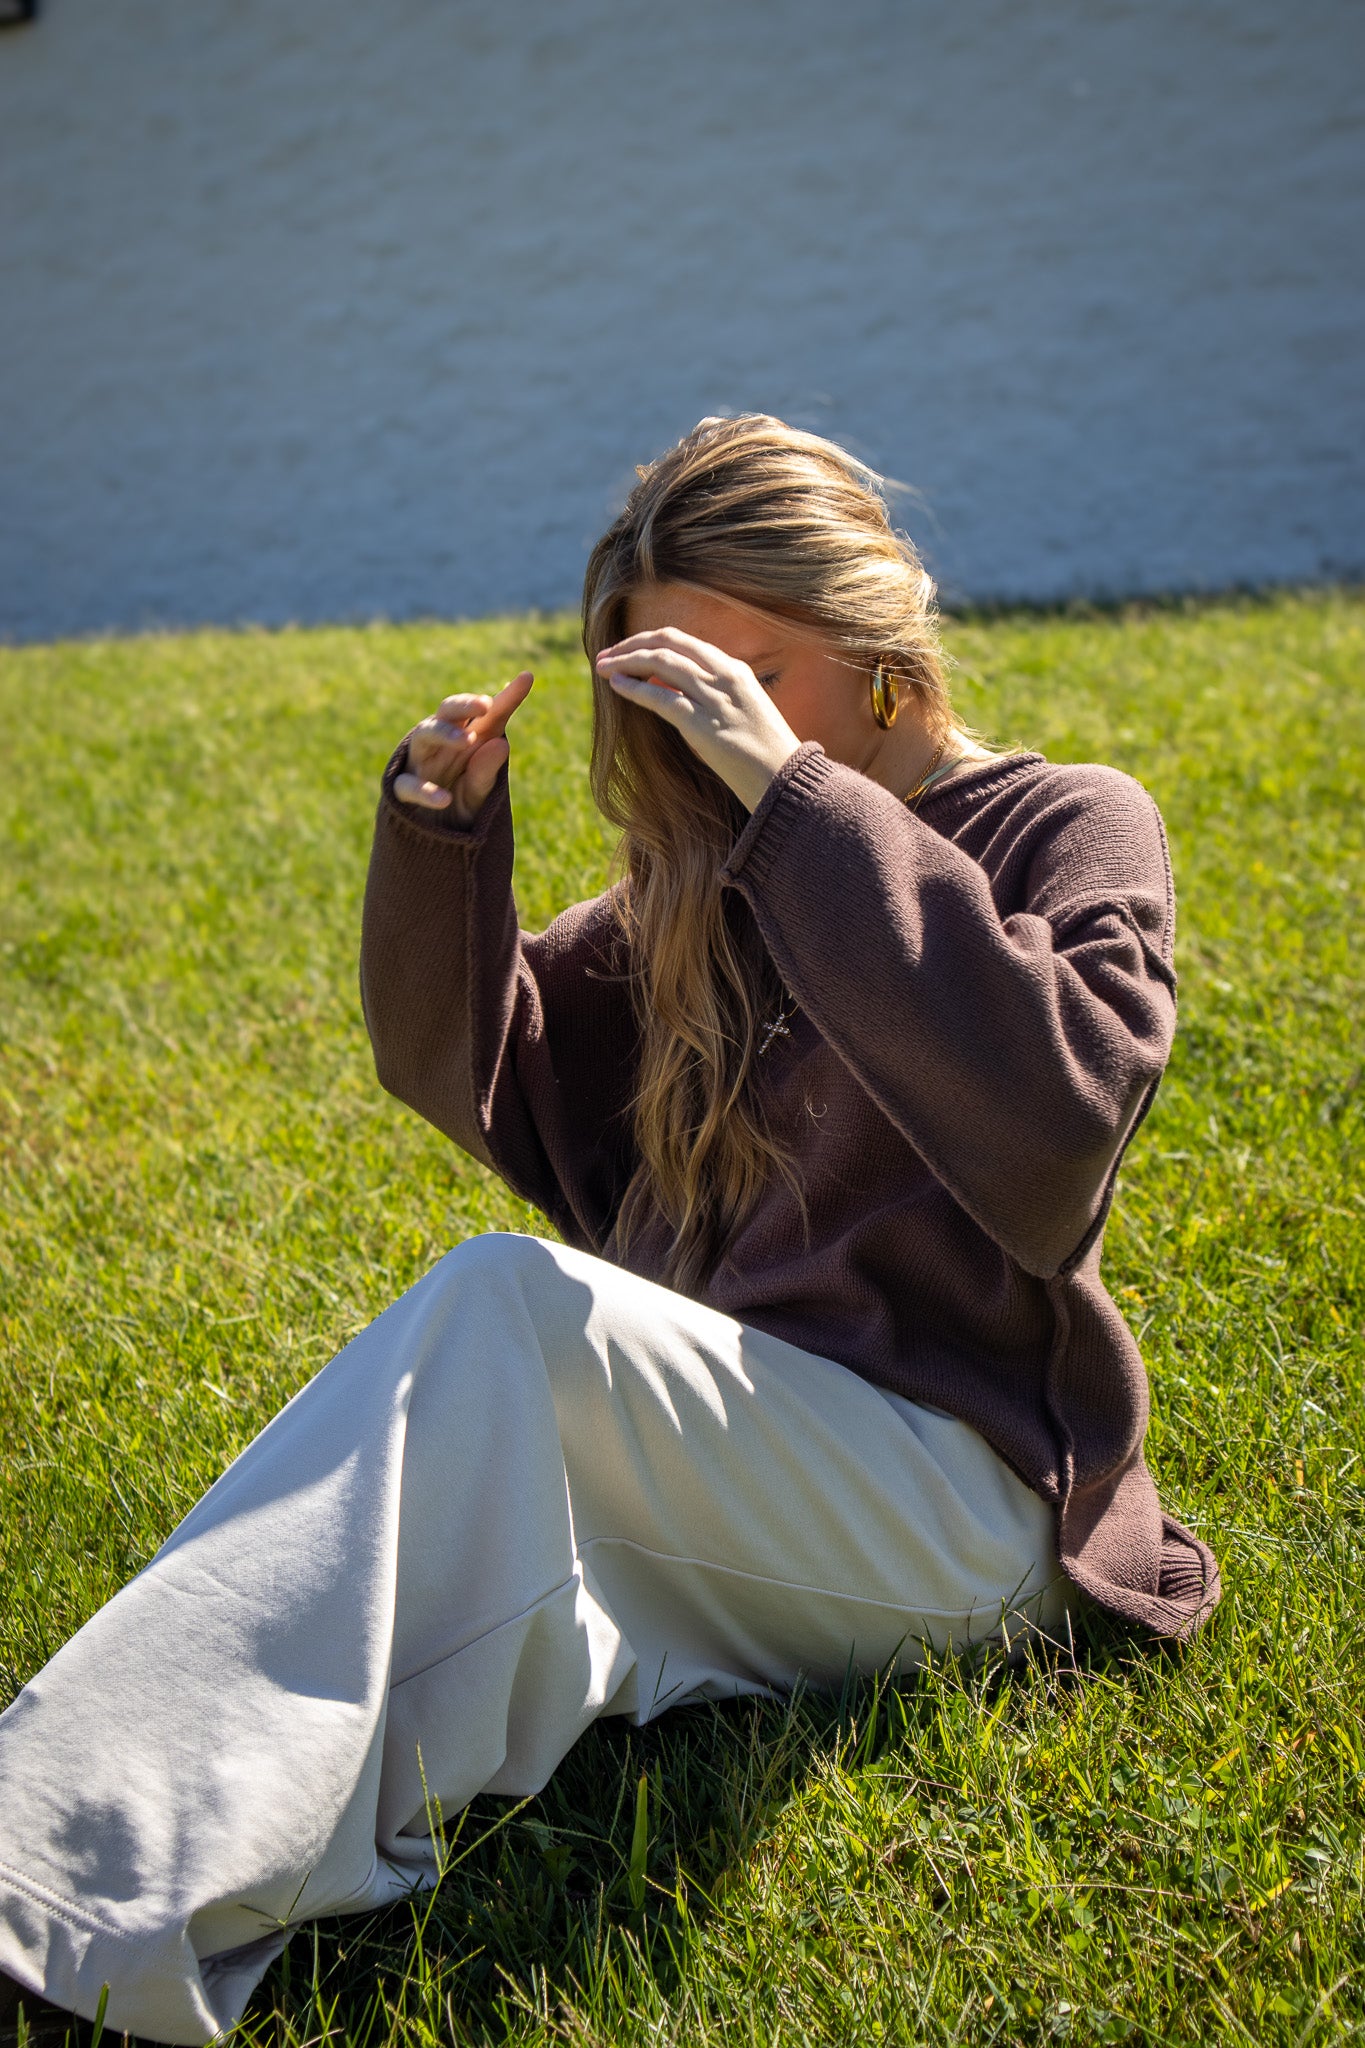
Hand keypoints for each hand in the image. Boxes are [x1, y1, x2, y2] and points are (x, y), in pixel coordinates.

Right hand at [394, 671, 533, 827]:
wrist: (434, 841)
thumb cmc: (460, 806)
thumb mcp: (480, 793)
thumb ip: (487, 772)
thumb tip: (501, 744)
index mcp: (469, 739)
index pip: (489, 715)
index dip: (507, 697)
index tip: (528, 678)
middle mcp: (442, 744)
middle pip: (448, 712)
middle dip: (464, 705)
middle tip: (486, 705)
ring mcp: (421, 763)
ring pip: (424, 734)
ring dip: (445, 733)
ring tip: (467, 740)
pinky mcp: (403, 788)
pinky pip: (408, 784)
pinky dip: (425, 791)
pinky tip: (444, 799)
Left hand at [595, 629, 799, 811]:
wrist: (784, 781)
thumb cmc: (765, 754)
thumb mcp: (742, 713)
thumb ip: (713, 697)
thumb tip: (674, 693)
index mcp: (735, 670)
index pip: (684, 641)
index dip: (650, 641)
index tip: (627, 648)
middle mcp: (725, 676)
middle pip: (668, 642)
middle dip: (632, 644)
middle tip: (605, 655)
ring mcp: (715, 699)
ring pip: (661, 662)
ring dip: (626, 661)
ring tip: (602, 667)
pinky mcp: (703, 725)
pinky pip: (660, 698)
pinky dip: (634, 689)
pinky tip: (615, 686)